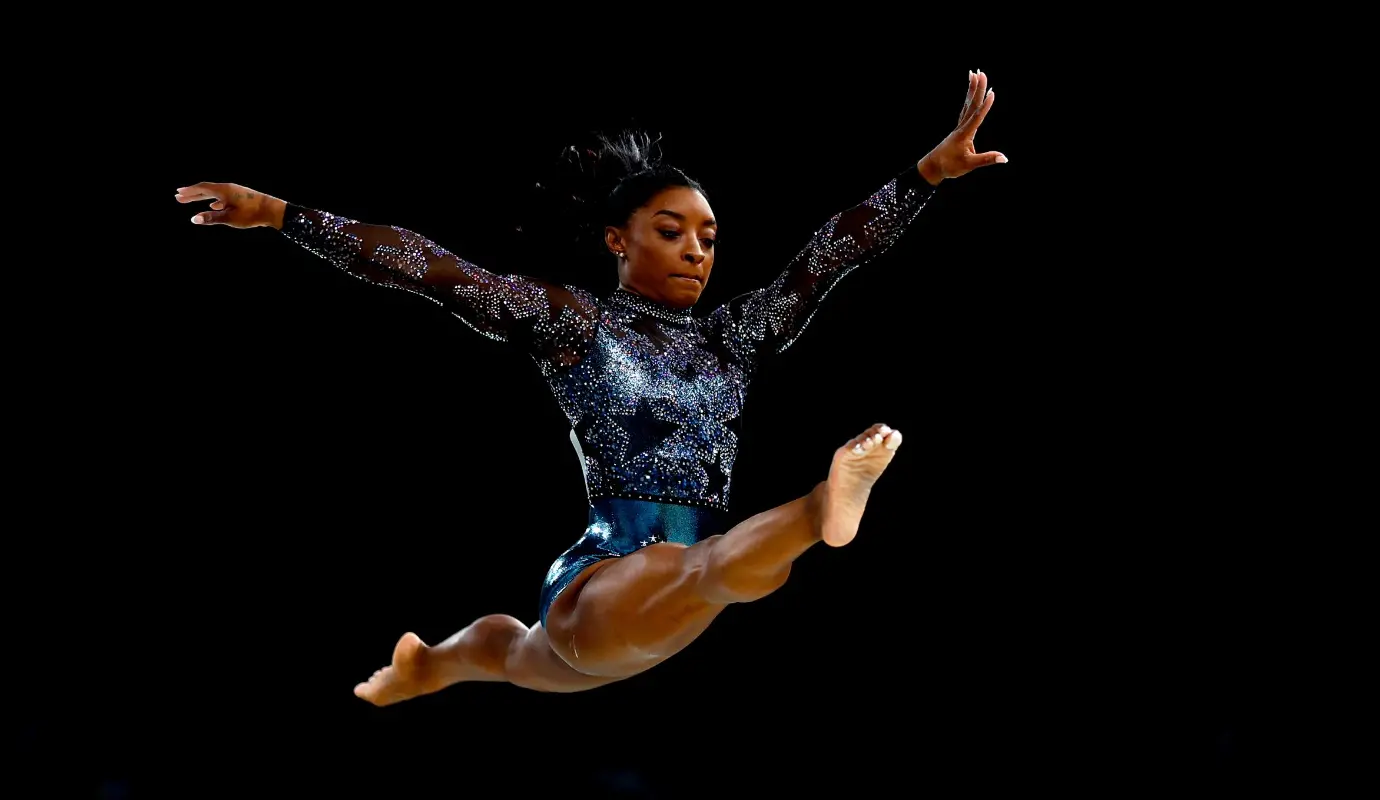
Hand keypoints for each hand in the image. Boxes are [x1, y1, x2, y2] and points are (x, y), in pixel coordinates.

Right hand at [175, 182, 285, 228]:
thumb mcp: (229, 218)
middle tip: (179, 197)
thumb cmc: (251, 214)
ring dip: (203, 197)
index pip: (202, 188)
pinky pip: (224, 196)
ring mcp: (235, 192)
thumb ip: (211, 218)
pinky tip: (214, 206)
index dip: (189, 191)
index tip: (178, 194)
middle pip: (206, 189)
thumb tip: (193, 219)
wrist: (273, 210)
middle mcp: (228, 188)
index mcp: (223, 190)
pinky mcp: (241, 197)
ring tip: (192, 200)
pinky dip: (215, 200)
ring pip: (214, 193)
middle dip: (192, 193)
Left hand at [917, 70, 1006, 184]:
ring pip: (967, 104)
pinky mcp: (959, 129)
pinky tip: (971, 94)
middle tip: (982, 73)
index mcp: (965, 134)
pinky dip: (969, 100)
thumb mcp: (969, 164)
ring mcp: (959, 127)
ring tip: (974, 74)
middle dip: (977, 88)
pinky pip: (965, 110)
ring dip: (971, 89)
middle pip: (971, 104)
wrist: (932, 167)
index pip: (977, 117)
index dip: (985, 106)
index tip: (992, 93)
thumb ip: (986, 159)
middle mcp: (962, 127)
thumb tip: (1004, 158)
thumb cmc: (949, 166)